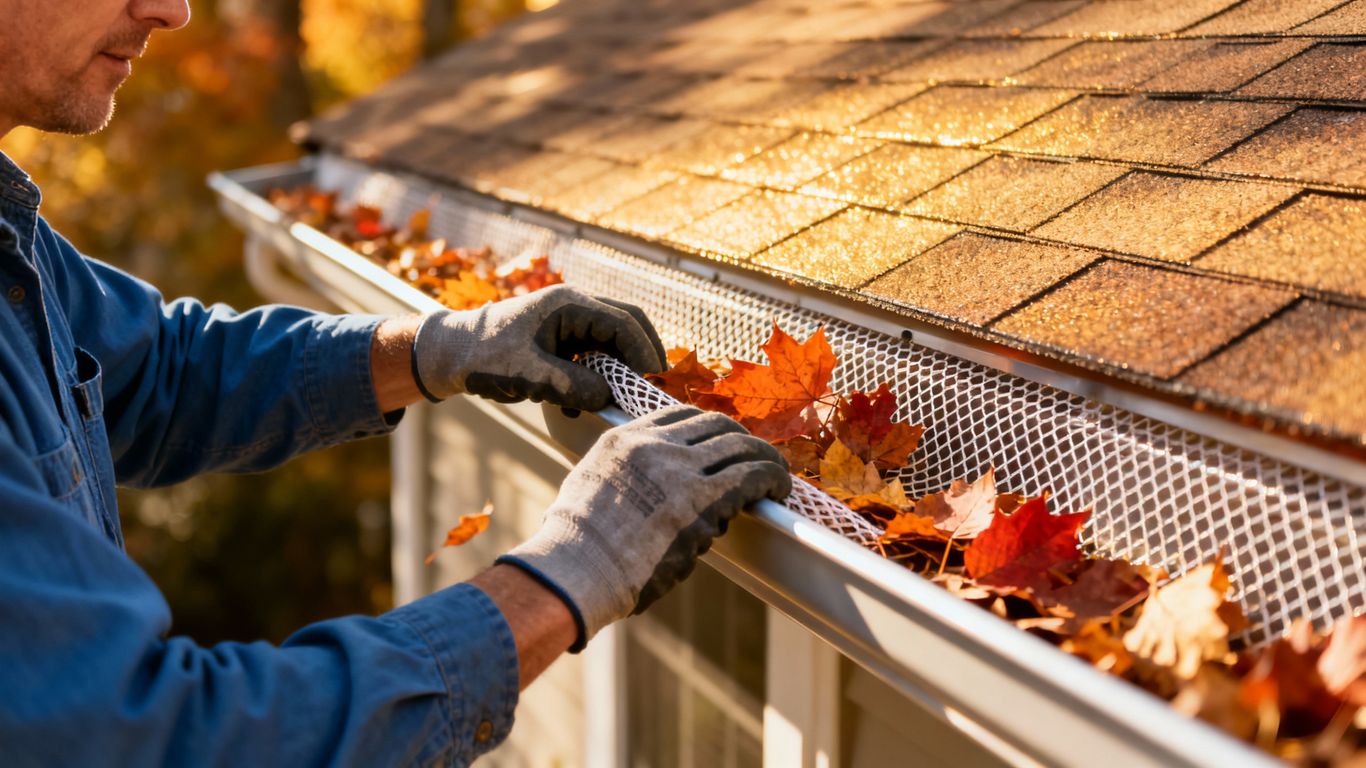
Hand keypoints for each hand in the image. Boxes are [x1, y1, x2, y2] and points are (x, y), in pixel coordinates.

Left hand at [412, 285, 666, 409]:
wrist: (451, 354)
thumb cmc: (484, 358)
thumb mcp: (529, 375)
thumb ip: (571, 385)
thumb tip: (608, 397)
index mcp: (568, 304)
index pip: (622, 322)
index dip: (643, 350)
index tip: (653, 379)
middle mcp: (573, 308)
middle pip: (624, 323)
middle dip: (641, 353)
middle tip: (654, 383)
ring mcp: (567, 322)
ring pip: (609, 341)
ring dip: (618, 367)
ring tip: (620, 396)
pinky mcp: (560, 340)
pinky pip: (591, 354)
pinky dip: (597, 376)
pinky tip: (586, 401)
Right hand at [496, 404, 791, 649]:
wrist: (575, 571)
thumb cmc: (575, 550)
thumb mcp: (588, 489)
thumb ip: (620, 477)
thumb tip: (644, 490)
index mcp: (624, 439)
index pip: (681, 416)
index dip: (711, 429)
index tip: (724, 445)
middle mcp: (654, 445)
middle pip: (717, 425)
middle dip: (743, 441)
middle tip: (757, 461)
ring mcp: (680, 468)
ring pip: (741, 446)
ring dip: (765, 460)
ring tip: (777, 478)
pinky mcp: (703, 499)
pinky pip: (752, 475)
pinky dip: (773, 479)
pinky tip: (779, 492)